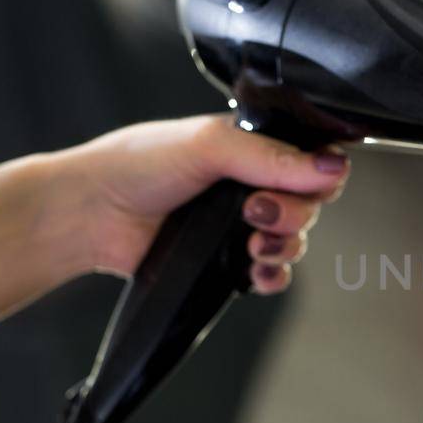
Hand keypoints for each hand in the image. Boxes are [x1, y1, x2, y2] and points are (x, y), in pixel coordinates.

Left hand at [49, 115, 348, 293]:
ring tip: (253, 245)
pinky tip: (258, 272)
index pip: (312, 162)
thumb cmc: (137, 165)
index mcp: (251, 150)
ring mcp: (239, 228)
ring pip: (295, 242)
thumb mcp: (209, 145)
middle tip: (256, 213)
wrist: (89, 214)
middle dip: (293, 213)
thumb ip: (272, 157)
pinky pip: (272, 276)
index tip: (302, 184)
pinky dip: (274, 277)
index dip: (317, 176)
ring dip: (284, 246)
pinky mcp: (226, 265)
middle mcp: (250, 187)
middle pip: (309, 205)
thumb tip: (332, 168)